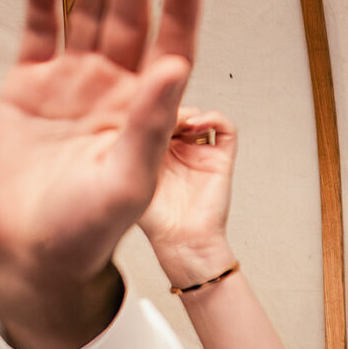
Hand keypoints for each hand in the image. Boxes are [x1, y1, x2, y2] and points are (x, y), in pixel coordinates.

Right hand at [0, 0, 202, 348]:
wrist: (31, 253)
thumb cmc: (88, 230)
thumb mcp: (129, 179)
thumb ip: (151, 123)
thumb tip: (174, 66)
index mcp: (149, 110)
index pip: (172, 44)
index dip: (180, 5)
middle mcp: (115, 88)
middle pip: (129, 16)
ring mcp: (72, 81)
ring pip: (86, 11)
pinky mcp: (29, 82)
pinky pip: (39, 27)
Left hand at [138, 108, 238, 285]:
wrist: (182, 242)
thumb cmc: (156, 218)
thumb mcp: (130, 173)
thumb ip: (128, 143)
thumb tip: (123, 113)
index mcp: (154, 151)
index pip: (153, 115)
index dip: (148, 106)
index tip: (140, 107)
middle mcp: (177, 148)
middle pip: (175, 110)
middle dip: (167, 106)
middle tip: (158, 112)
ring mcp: (200, 151)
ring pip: (198, 113)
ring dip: (187, 111)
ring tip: (176, 121)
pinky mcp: (220, 158)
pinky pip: (225, 127)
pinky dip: (213, 118)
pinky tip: (197, 125)